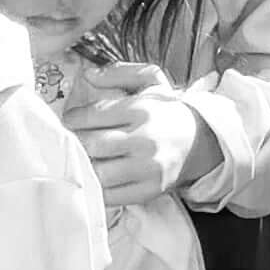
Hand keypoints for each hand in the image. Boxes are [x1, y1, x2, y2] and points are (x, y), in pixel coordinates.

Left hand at [68, 66, 209, 206]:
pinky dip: (97, 189)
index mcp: (142, 110)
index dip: (73, 118)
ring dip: (84, 166)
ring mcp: (148, 169)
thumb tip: (89, 74)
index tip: (69, 120)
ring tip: (81, 159)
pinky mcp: (149, 191)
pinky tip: (94, 178)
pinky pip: (111, 196)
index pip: (94, 115)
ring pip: (100, 173)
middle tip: (70, 141)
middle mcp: (144, 140)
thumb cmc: (166, 112)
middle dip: (75, 142)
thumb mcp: (150, 82)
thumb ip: (119, 73)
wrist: (200, 141)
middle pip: (93, 145)